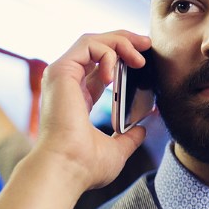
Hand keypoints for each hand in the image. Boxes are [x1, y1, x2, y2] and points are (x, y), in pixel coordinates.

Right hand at [32, 31, 152, 191]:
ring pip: (92, 40)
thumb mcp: (116, 149)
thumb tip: (142, 129)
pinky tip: (116, 75)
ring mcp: (62, 75)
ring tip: (140, 57)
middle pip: (96, 47)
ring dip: (120, 41)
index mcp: (79, 97)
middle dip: (124, 40)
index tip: (145, 60)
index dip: (123, 57)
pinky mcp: (61, 71)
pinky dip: (108, 52)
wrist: (67, 168)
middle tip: (147, 44)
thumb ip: (129, 137)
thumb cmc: (84, 165)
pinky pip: (88, 45)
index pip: (101, 66)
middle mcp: (68, 82)